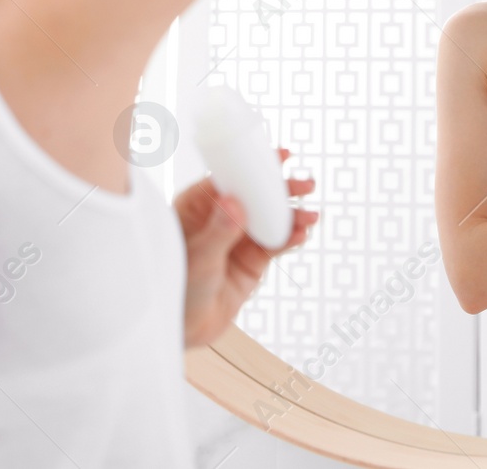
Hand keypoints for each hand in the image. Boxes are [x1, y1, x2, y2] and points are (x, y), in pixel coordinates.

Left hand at [176, 146, 317, 348]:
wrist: (183, 330)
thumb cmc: (176, 289)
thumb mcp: (198, 259)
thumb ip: (218, 231)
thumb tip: (235, 202)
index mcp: (197, 207)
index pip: (229, 177)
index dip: (254, 165)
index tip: (278, 156)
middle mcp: (220, 219)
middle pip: (255, 195)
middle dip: (280, 189)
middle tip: (305, 184)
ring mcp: (238, 240)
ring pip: (269, 219)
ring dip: (291, 215)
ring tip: (310, 216)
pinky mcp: (252, 262)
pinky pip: (275, 244)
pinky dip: (290, 238)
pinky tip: (301, 234)